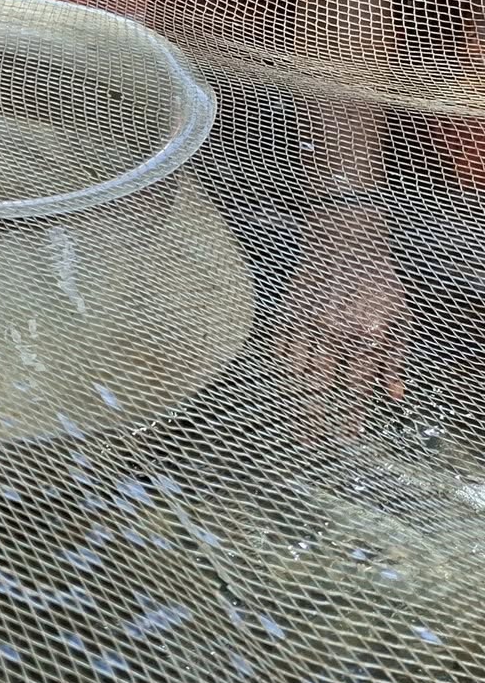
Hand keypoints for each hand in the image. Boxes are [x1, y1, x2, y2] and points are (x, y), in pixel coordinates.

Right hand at [281, 209, 408, 435]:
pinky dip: (283, 370)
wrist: (344, 242)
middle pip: (320, 385)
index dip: (350, 414)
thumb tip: (394, 395)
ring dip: (295, 399)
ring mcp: (305, 322)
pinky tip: (287, 387)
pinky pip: (281, 350)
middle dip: (315, 417)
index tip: (347, 436)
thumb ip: (396, 358)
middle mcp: (333, 331)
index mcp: (365, 334)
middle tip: (310, 440)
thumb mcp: (400, 318)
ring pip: (296, 371)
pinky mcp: (287, 313)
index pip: (356, 386)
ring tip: (295, 422)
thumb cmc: (378, 282)